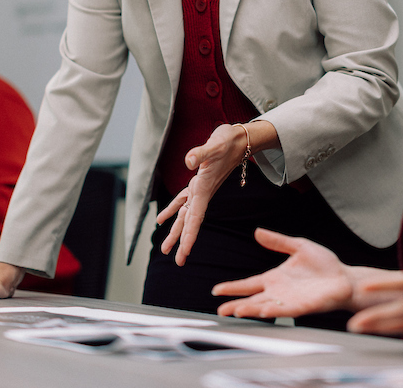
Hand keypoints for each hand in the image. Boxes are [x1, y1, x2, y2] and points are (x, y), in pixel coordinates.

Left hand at [155, 124, 249, 265]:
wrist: (240, 139)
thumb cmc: (228, 142)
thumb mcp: (214, 146)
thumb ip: (200, 154)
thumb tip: (188, 161)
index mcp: (204, 189)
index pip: (196, 217)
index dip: (190, 236)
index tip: (184, 253)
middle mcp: (202, 193)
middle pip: (190, 222)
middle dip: (183, 242)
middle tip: (177, 262)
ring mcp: (200, 188)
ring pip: (185, 215)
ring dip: (176, 231)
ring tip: (165, 248)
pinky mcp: (198, 181)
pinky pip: (183, 200)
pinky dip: (172, 209)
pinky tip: (162, 218)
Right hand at [213, 228, 358, 317]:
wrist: (345, 277)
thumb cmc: (324, 265)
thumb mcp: (299, 246)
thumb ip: (278, 241)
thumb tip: (258, 231)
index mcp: (275, 278)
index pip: (249, 284)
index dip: (233, 287)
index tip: (217, 290)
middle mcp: (279, 292)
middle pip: (252, 300)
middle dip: (236, 305)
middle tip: (220, 310)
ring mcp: (289, 301)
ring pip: (264, 307)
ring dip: (250, 310)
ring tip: (236, 311)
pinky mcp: (303, 307)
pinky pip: (285, 310)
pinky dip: (273, 311)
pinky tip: (262, 311)